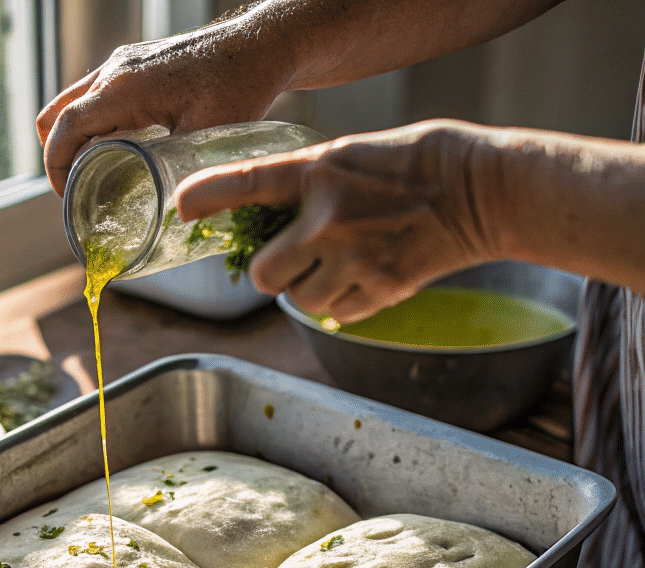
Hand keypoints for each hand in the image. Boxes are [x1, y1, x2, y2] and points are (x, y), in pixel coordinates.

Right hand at [37, 16, 295, 195]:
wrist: (259, 45)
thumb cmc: (239, 85)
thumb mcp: (203, 136)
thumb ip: (172, 168)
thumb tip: (156, 214)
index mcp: (125, 88)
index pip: (66, 127)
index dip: (55, 166)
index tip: (65, 198)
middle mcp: (115, 71)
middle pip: (57, 115)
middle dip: (57, 156)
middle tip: (76, 191)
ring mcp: (122, 64)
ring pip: (72, 103)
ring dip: (72, 140)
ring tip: (93, 176)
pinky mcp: (134, 65)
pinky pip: (94, 96)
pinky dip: (91, 125)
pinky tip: (115, 151)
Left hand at [176, 120, 497, 322]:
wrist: (483, 190)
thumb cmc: (418, 165)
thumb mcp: (352, 155)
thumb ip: (308, 185)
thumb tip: (267, 216)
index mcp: (319, 172)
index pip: (248, 183)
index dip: (209, 195)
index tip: (182, 208)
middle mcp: (326, 220)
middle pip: (262, 275)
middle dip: (270, 273)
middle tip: (291, 260)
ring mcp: (352, 259)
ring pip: (296, 299)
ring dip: (307, 289)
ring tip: (338, 265)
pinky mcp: (379, 289)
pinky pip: (333, 314)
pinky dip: (341, 304)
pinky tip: (363, 277)